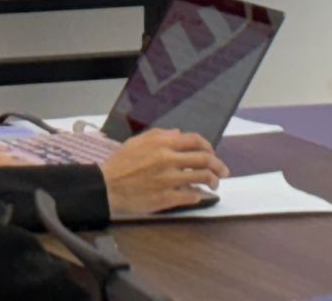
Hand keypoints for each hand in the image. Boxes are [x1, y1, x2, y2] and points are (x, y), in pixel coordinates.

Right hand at [100, 128, 229, 215]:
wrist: (107, 187)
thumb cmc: (121, 163)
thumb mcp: (138, 141)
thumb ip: (159, 135)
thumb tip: (178, 133)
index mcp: (163, 143)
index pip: (195, 140)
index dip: (208, 146)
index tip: (212, 153)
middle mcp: (169, 159)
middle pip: (204, 159)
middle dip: (219, 165)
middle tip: (223, 171)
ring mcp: (169, 179)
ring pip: (202, 177)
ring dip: (213, 181)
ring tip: (214, 184)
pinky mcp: (167, 197)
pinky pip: (191, 195)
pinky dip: (198, 195)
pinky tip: (198, 195)